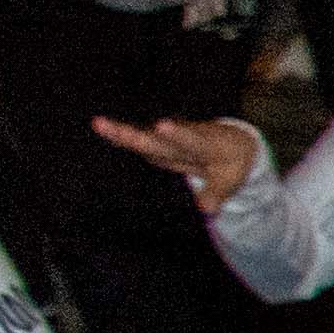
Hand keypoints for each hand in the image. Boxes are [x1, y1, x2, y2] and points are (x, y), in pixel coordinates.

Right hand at [92, 111, 265, 208]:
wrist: (235, 142)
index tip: (162, 124)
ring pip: (143, 136)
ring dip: (120, 132)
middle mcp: (182, 137)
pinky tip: (99, 126)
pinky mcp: (158, 142)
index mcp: (205, 145)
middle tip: (114, 125)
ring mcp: (168, 138)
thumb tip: (206, 209)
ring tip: (98, 123)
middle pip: (157, 139)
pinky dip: (119, 135)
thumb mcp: (231, 180)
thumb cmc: (232, 164)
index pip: (190, 140)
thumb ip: (217, 193)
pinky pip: (137, 140)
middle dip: (136, 135)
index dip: (176, 134)